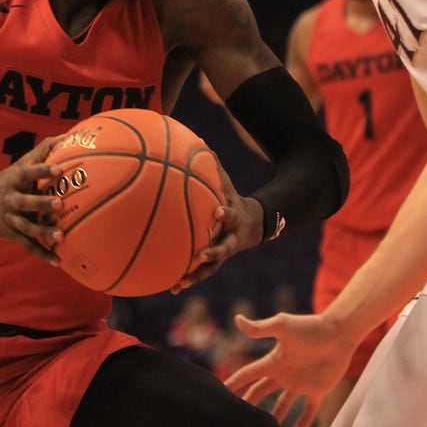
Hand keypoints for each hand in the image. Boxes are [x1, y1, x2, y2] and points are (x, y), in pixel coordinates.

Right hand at [0, 135, 64, 263]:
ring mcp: (10, 219)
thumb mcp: (20, 164)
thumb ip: (41, 152)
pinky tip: (57, 261)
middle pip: (26, 202)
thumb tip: (64, 136)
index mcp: (15, 180)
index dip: (43, 171)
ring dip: (43, 231)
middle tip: (60, 204)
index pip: (29, 173)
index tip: (59, 169)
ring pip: (27, 227)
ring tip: (60, 236)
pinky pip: (28, 245)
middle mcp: (11, 200)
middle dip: (41, 204)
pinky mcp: (12, 234)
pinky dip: (42, 254)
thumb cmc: (7, 180)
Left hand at [172, 166, 258, 291]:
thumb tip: (198, 139)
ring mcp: (225, 253)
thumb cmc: (232, 199)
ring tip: (181, 282)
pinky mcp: (217, 262)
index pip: (231, 214)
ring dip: (198, 275)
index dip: (225, 213)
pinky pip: (202, 272)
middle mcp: (231, 238)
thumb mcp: (227, 184)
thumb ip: (213, 166)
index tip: (217, 210)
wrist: (254, 224)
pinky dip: (189, 279)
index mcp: (233, 217)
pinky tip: (172, 286)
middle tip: (201, 254)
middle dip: (214, 251)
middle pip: (225, 248)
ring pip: (213, 267)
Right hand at [223, 310, 354, 426]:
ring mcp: (300, 382)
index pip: (248, 374)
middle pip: (260, 390)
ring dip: (274, 415)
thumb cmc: (310, 327)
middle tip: (236, 416)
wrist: (338, 333)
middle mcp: (284, 373)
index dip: (234, 382)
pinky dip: (303, 420)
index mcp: (273, 361)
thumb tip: (237, 319)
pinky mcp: (318, 389)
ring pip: (283, 403)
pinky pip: (309, 409)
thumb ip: (260, 328)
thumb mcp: (282, 326)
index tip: (221, 391)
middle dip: (248, 402)